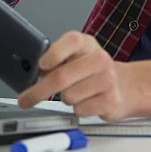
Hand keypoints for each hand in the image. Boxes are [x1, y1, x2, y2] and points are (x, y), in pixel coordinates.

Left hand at [18, 31, 133, 121]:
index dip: (55, 53)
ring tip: (77, 93)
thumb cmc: (92, 72)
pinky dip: (78, 109)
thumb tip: (34, 74)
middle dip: (38, 91)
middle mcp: (99, 59)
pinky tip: (88, 101)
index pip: (72, 41)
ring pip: (68, 97)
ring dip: (66, 99)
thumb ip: (56, 62)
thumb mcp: (76, 59)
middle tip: (25, 100)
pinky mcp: (111, 100)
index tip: (41, 65)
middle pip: (62, 76)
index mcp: (87, 44)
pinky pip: (80, 110)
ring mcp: (108, 80)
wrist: (125, 86)